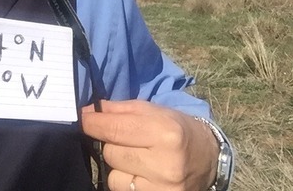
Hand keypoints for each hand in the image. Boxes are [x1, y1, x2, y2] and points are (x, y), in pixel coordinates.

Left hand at [81, 100, 218, 190]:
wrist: (208, 158)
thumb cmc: (177, 129)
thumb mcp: (154, 111)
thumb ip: (119, 110)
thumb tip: (87, 112)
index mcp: (165, 132)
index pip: (114, 129)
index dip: (93, 124)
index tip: (83, 119)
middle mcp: (164, 163)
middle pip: (111, 154)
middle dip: (111, 144)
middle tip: (126, 140)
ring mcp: (162, 188)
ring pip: (114, 178)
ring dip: (118, 167)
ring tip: (137, 159)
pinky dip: (126, 183)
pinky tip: (140, 174)